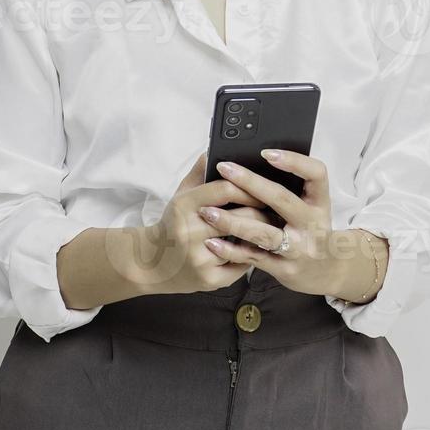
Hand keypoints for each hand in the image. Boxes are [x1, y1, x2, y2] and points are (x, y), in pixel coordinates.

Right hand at [124, 151, 268, 295]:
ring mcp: (199, 258)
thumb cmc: (173, 225)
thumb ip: (201, 172)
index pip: (224, 189)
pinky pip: (242, 266)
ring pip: (244, 243)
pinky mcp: (208, 279)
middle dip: (263, 212)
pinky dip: (252, 257)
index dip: (249, 186)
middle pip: (240, 217)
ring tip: (274, 228)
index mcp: (184, 206)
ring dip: (262, 236)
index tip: (263, 187)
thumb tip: (216, 150)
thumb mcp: (181, 194)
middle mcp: (189, 232)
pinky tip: (259, 250)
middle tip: (280, 209)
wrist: (150, 264)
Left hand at [197, 149, 353, 297]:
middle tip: (224, 168)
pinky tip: (213, 242)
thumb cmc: (311, 230)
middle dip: (250, 182)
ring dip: (233, 222)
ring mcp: (299, 248)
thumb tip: (252, 163)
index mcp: (320, 202)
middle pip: (282, 199)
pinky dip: (232, 250)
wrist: (327, 271)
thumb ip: (291, 188)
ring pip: (264, 233)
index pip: (316, 174)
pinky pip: (254, 258)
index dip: (294, 161)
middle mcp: (312, 223)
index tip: (267, 152)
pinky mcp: (284, 269)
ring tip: (208, 211)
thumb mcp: (311, 206)